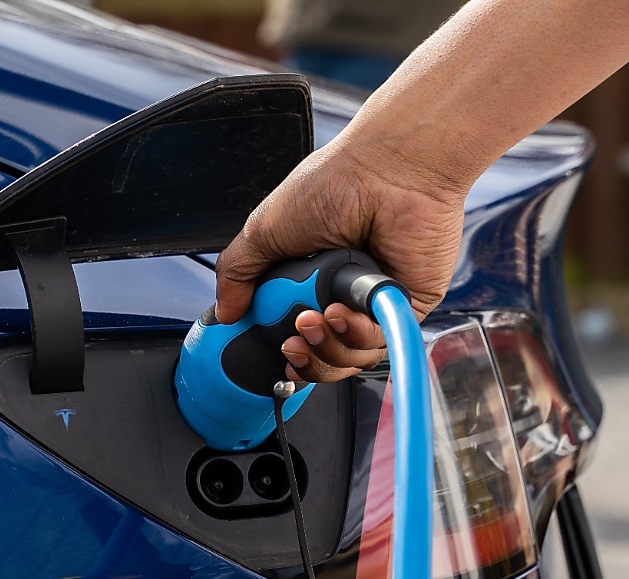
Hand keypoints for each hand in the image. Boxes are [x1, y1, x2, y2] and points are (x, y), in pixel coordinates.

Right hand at [215, 136, 467, 382]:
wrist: (389, 172)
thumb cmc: (336, 184)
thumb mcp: (265, 228)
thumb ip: (238, 272)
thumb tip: (225, 311)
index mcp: (309, 278)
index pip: (291, 333)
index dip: (280, 348)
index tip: (272, 346)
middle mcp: (341, 294)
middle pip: (321, 356)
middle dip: (305, 355)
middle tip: (294, 336)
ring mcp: (373, 303)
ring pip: (349, 356)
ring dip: (329, 347)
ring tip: (319, 318)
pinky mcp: (403, 306)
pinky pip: (378, 343)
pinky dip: (358, 336)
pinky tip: (345, 312)